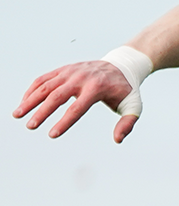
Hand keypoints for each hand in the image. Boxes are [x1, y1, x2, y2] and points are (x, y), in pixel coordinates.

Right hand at [17, 61, 139, 142]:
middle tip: (30, 126)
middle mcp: (81, 78)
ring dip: (30, 100)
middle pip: (56, 96)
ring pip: (45, 86)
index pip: (77, 108)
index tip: (52, 135)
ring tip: (18, 115)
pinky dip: (32, 90)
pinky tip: (24, 102)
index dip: (64, 122)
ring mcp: (70, 72)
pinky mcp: (63, 69)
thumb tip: (117, 140)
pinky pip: (43, 79)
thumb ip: (127, 123)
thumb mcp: (133, 106)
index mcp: (97, 88)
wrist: (122, 66)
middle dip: (42, 112)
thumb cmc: (126, 90)